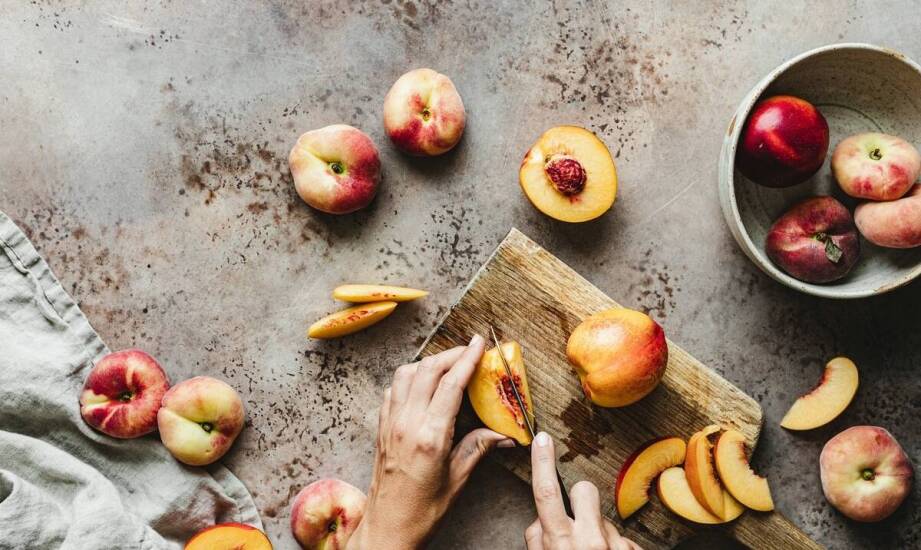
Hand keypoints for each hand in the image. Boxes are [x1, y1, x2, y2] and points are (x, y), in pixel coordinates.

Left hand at [348, 335, 513, 549]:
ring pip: (406, 373)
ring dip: (428, 362)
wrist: (387, 526)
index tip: (479, 343)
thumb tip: (505, 434)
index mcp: (429, 435)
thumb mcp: (457, 479)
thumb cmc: (423, 510)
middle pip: (428, 370)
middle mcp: (406, 422)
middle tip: (470, 350)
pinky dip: (409, 377)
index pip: (451, 384)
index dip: (467, 358)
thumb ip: (478, 448)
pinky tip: (422, 382)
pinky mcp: (381, 426)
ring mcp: (390, 422)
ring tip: (448, 363)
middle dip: (451, 354)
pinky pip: (393, 388)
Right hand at [526, 432, 641, 549]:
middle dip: (581, 497)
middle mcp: (590, 540)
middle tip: (580, 522)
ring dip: (598, 532)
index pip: (547, 492)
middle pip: (585, 490)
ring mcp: (614, 545)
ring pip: (605, 518)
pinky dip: (615, 548)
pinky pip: (623, 538)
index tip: (542, 440)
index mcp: (561, 542)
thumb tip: (541, 518)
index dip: (543, 463)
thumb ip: (537, 538)